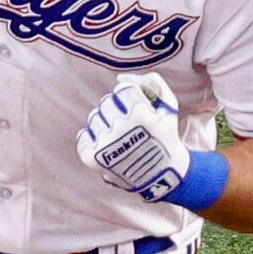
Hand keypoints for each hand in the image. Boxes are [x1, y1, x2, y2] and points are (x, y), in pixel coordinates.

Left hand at [76, 74, 192, 199]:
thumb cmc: (166, 137)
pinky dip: (92, 139)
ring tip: (119, 138)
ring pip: (94, 118)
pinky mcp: (92, 158)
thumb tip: (119, 78)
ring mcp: (104, 144)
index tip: (138, 112)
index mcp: (139, 114)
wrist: (162, 175)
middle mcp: (120, 128)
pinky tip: (107, 146)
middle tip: (129, 126)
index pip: (121, 89)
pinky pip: (83, 136)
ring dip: (105, 124)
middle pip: (106, 102)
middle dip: (117, 110)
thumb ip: (151, 82)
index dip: (130, 99)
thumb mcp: (169, 106)